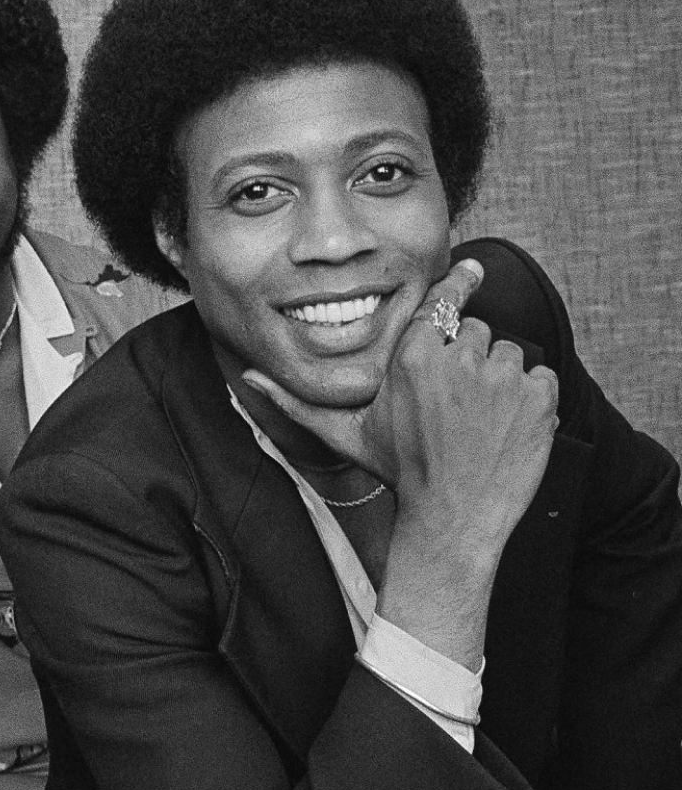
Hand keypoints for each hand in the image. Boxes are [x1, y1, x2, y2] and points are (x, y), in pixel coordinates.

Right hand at [244, 258, 558, 662]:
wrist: (452, 518)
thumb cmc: (399, 472)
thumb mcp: (344, 433)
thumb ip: (297, 399)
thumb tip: (248, 377)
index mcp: (413, 357)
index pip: (443, 300)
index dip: (459, 283)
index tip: (473, 271)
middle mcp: (459, 359)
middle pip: (476, 331)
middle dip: (469, 358)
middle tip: (457, 400)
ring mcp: (502, 379)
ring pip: (510, 354)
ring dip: (500, 379)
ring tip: (481, 417)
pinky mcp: (538, 400)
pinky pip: (541, 378)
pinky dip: (531, 398)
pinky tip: (507, 426)